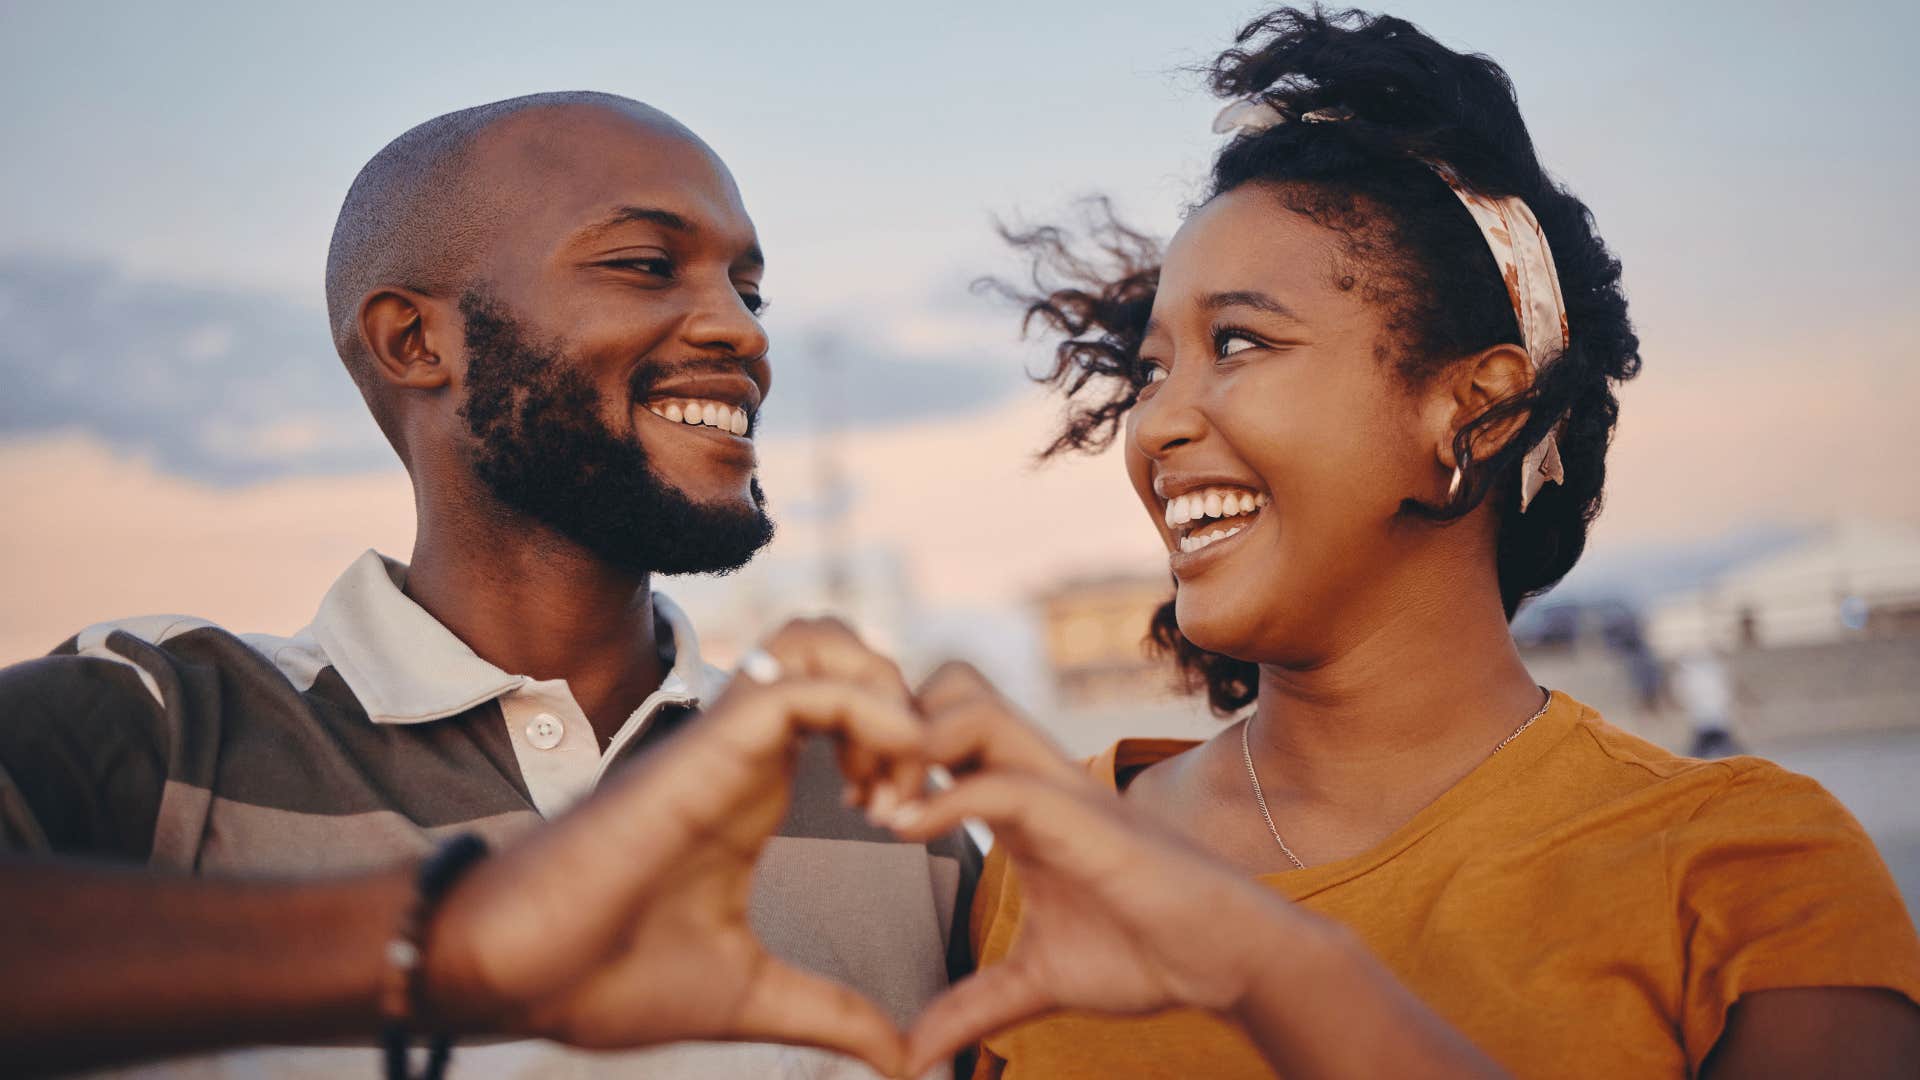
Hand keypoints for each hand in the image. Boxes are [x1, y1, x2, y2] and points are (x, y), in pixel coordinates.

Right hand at [418, 620, 926, 1073]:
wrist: (510, 972)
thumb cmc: (603, 976)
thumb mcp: (750, 995)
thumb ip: (828, 1013)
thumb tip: (899, 1060)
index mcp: (756, 787)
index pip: (843, 702)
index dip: (902, 744)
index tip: (913, 824)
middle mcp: (744, 748)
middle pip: (840, 648)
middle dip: (903, 701)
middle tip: (910, 792)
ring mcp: (723, 738)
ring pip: (822, 642)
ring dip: (883, 694)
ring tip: (891, 782)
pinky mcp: (704, 744)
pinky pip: (799, 683)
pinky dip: (862, 710)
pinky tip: (872, 786)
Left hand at [889, 665, 1330, 1076]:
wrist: (1224, 960)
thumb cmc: (1146, 954)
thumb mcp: (1036, 982)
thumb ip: (974, 1007)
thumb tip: (915, 1058)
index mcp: (1019, 801)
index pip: (944, 730)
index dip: (890, 749)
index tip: (852, 803)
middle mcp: (1034, 778)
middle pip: (950, 689)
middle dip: (891, 723)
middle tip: (856, 790)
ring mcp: (1059, 789)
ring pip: (971, 710)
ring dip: (910, 746)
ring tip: (875, 808)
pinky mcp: (1081, 817)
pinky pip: (1000, 782)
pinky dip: (943, 798)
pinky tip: (902, 829)